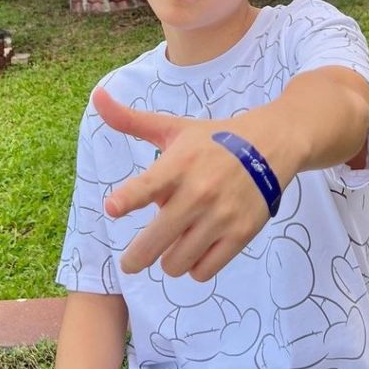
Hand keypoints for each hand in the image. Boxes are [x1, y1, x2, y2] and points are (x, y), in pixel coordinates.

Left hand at [93, 87, 290, 280]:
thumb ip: (131, 121)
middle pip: (154, 242)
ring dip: (168, 260)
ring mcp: (221, 216)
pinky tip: (195, 250)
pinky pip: (203, 271)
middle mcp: (198, 192)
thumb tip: (97, 97)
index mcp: (178, 165)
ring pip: (176, 263)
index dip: (127, 199)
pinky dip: (194, 266)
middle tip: (130, 262)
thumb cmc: (213, 140)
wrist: (271, 145)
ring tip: (173, 246)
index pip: (148, 185)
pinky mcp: (241, 234)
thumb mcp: (174, 128)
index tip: (112, 208)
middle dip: (135, 258)